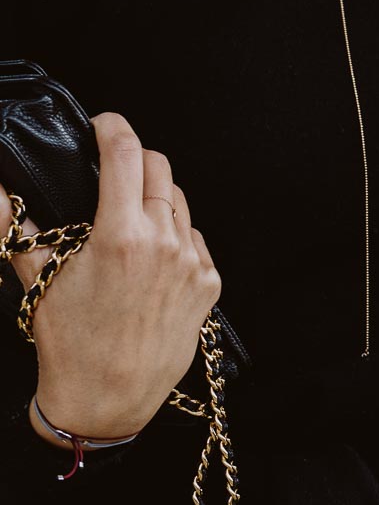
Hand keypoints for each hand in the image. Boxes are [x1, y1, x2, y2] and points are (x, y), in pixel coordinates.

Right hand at [0, 111, 221, 443]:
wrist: (107, 403)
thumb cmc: (69, 343)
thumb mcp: (38, 279)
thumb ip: (13, 226)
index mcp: (120, 235)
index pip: (125, 151)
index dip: (112, 126)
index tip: (102, 125)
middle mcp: (162, 242)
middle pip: (158, 165)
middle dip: (133, 159)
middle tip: (112, 171)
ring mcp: (191, 261)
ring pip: (178, 199)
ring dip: (154, 197)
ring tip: (128, 220)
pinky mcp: (209, 281)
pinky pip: (194, 236)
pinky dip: (174, 234)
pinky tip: (150, 257)